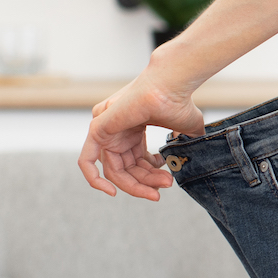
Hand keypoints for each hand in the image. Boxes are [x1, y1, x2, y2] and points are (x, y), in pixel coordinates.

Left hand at [79, 68, 205, 200]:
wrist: (171, 86)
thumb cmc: (179, 101)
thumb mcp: (183, 129)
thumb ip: (183, 143)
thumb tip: (191, 158)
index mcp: (132, 128)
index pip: (135, 162)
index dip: (150, 176)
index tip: (167, 182)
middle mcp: (117, 130)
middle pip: (125, 169)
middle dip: (146, 182)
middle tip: (164, 186)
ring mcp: (105, 129)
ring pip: (113, 170)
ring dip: (136, 184)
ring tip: (160, 186)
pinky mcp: (98, 129)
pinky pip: (87, 162)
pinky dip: (96, 180)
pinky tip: (112, 192)